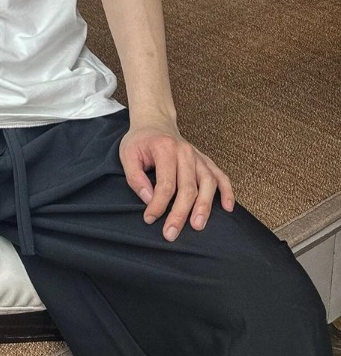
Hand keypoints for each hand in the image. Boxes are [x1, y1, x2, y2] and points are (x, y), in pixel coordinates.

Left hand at [120, 120, 234, 240]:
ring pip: (207, 183)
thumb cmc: (140, 141)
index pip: (165, 184)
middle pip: (187, 187)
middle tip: (171, 233)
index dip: (158, 205)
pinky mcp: (205, 161)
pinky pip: (220, 176)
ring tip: (198, 225)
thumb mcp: (128, 154)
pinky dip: (227, 191)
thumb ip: (135, 177)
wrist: (154, 122)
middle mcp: (185, 152)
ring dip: (204, 206)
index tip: (149, 218)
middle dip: (180, 213)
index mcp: (165, 148)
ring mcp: (197, 156)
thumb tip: (148, 199)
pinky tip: (227, 207)